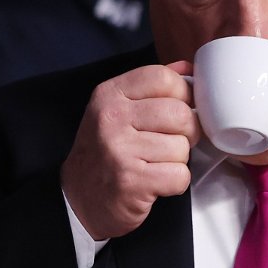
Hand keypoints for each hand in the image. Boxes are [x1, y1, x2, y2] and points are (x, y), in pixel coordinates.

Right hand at [60, 62, 199, 240]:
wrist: (80, 199)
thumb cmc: (105, 153)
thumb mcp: (118, 110)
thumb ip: (151, 87)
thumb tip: (188, 68)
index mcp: (110, 95)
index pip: (162, 78)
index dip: (183, 94)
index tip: (179, 109)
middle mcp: (111, 118)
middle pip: (180, 113)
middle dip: (186, 132)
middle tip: (170, 143)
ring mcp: (119, 150)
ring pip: (182, 147)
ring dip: (177, 160)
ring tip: (156, 164)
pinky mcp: (131, 181)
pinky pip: (179, 175)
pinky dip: (175, 183)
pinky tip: (156, 182)